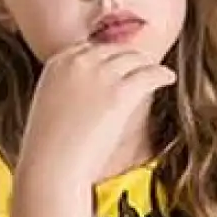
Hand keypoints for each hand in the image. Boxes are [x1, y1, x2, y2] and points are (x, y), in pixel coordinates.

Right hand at [18, 40, 175, 190]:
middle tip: (143, 67)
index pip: (92, 49)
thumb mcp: (50, 105)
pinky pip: (149, 74)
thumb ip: (67, 89)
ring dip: (148, 64)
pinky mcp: (119, 92)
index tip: (121, 65)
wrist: (51, 167)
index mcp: (58, 62)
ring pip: (134, 58)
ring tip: (158, 73)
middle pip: (115, 50)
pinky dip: (161, 74)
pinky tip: (167, 78)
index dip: (110, 56)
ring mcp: (99, 75)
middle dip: (131, 58)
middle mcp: (78, 62)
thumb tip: (88, 92)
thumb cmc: (48, 148)